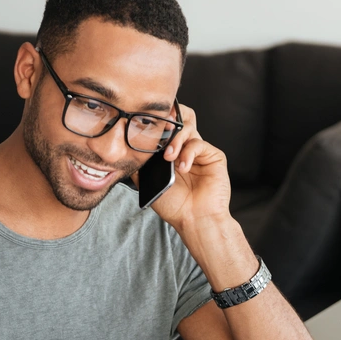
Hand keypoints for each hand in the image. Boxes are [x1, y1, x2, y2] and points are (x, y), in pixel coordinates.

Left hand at [146, 104, 231, 231]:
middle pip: (180, 120)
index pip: (165, 129)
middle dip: (169, 119)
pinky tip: (183, 168)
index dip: (157, 124)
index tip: (145, 123)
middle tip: (160, 127)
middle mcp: (185, 149)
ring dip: (175, 140)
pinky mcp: (213, 156)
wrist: (194, 220)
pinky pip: (198, 144)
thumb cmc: (175, 206)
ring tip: (168, 156)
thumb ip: (140, 165)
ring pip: (188, 128)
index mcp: (171, 153)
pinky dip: (188, 153)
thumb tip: (127, 149)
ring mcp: (199, 152)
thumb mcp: (148, 183)